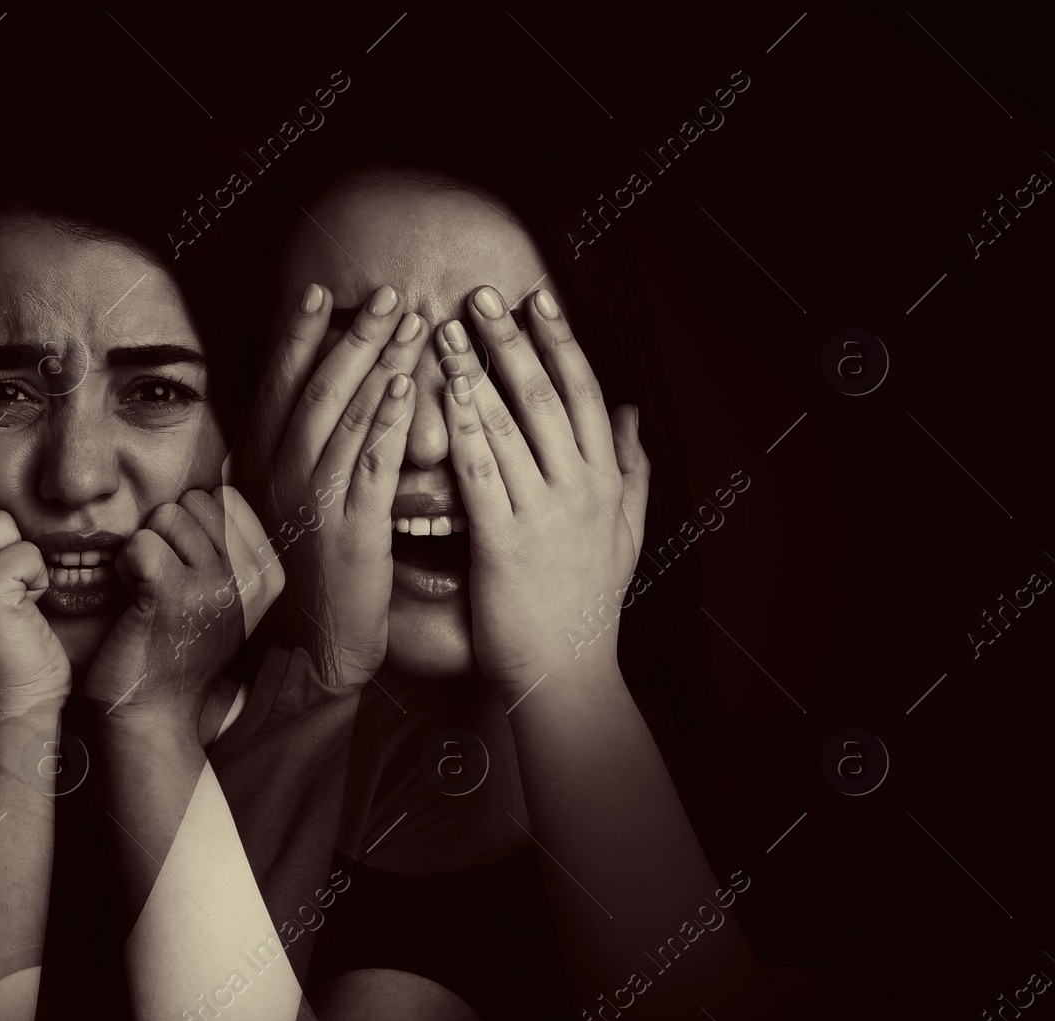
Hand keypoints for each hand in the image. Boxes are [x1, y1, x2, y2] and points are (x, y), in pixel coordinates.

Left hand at [85, 486, 282, 727]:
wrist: (153, 715)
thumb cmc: (177, 647)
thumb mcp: (223, 590)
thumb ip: (230, 535)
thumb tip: (226, 467)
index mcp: (270, 573)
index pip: (224, 497)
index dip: (192, 528)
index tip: (190, 575)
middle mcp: (252, 578)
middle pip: (192, 501)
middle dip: (168, 535)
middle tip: (166, 586)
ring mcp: (217, 586)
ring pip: (163, 516)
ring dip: (144, 552)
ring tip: (152, 596)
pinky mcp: (174, 595)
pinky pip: (138, 543)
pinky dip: (124, 569)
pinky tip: (135, 603)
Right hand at [243, 282, 421, 685]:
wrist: (306, 650)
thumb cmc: (302, 578)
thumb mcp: (281, 510)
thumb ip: (289, 460)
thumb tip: (305, 411)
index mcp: (260, 466)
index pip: (280, 385)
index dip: (300, 335)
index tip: (322, 292)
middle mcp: (279, 477)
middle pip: (317, 388)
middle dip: (355, 335)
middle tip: (388, 294)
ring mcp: (312, 502)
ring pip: (346, 416)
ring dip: (382, 363)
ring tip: (413, 322)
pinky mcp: (351, 531)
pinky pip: (371, 465)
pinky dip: (389, 422)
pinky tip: (409, 388)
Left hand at [435, 286, 648, 696]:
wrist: (567, 672)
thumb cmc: (587, 603)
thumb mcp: (626, 530)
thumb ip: (630, 467)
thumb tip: (633, 410)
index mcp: (605, 480)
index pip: (586, 393)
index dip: (561, 341)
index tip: (537, 299)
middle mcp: (579, 488)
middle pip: (547, 397)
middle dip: (512, 341)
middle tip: (481, 295)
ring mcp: (544, 514)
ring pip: (510, 428)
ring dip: (475, 375)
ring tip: (445, 333)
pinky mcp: (505, 543)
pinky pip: (481, 477)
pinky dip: (462, 433)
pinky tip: (440, 400)